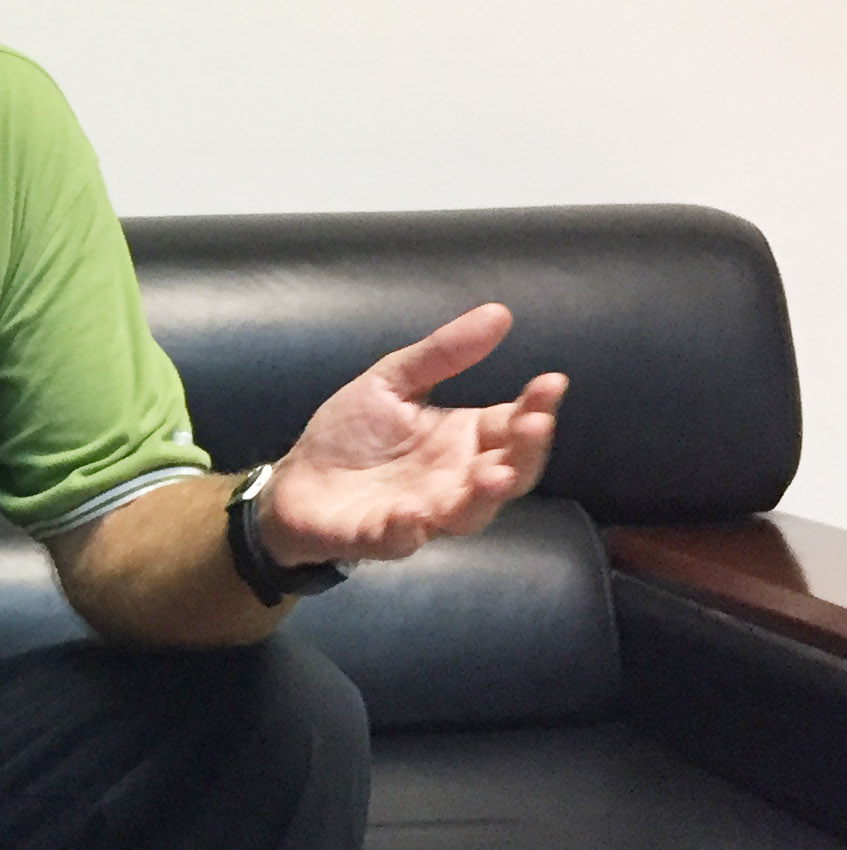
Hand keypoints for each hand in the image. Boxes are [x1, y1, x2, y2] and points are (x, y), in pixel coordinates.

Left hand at [255, 303, 567, 566]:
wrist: (296, 480)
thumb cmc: (354, 434)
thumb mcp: (393, 381)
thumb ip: (442, 354)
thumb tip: (500, 312)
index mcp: (462, 440)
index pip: (511, 425)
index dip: (536, 407)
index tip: (552, 381)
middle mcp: (455, 480)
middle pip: (508, 472)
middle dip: (526, 451)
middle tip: (536, 423)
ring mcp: (422, 512)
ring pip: (468, 513)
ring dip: (484, 497)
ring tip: (496, 475)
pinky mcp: (380, 535)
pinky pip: (402, 537)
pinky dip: (409, 529)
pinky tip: (414, 515)